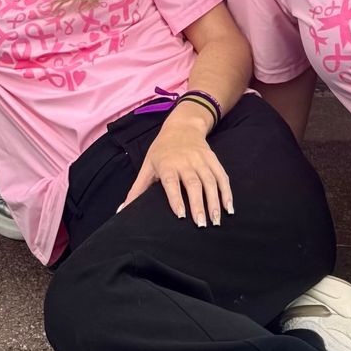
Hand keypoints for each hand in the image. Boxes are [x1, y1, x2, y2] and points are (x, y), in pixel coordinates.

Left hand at [120, 109, 233, 224]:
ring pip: (210, 181)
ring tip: (216, 220)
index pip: (171, 182)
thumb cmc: (161, 150)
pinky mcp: (213, 159)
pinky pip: (222, 176)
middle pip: (193, 183)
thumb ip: (137, 190)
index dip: (176, 198)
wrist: (182, 126)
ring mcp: (201, 160)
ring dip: (215, 201)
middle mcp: (186, 161)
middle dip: (198, 204)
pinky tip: (229, 207)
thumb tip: (121, 211)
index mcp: (167, 164)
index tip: (181, 215)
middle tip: (201, 224)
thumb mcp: (147, 166)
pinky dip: (227, 192)